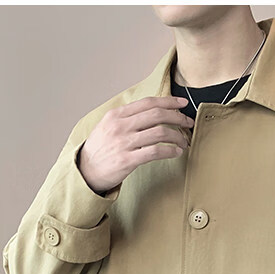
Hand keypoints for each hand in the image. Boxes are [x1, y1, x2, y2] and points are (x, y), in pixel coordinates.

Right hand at [78, 96, 194, 192]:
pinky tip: (176, 152)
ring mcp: (124, 143)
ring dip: (177, 136)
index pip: (148, 102)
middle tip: (188, 123)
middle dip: (177, 117)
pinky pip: (156, 152)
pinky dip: (170, 151)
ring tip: (183, 141)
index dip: (169, 101)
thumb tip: (152, 112)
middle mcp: (121, 126)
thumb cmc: (100, 150)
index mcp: (117, 114)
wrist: (85, 171)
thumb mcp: (108, 126)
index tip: (182, 104)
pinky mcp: (128, 160)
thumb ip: (127, 118)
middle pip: (157, 115)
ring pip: (160, 132)